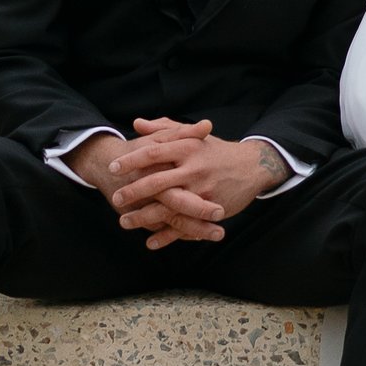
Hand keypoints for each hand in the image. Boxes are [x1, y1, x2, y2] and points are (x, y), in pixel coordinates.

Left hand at [72, 117, 283, 249]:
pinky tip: (150, 241)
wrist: (252, 166)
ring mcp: (202, 192)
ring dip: (144, 217)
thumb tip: (137, 124)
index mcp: (188, 148)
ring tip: (124, 222)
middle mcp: (194, 169)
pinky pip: (185, 226)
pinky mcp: (210, 210)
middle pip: (158, 182)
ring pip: (168, 207)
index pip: (154, 153)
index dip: (132, 161)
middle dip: (134, 192)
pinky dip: (167, 236)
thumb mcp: (192, 135)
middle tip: (116, 198)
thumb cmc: (216, 150)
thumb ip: (164, 129)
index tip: (113, 168)